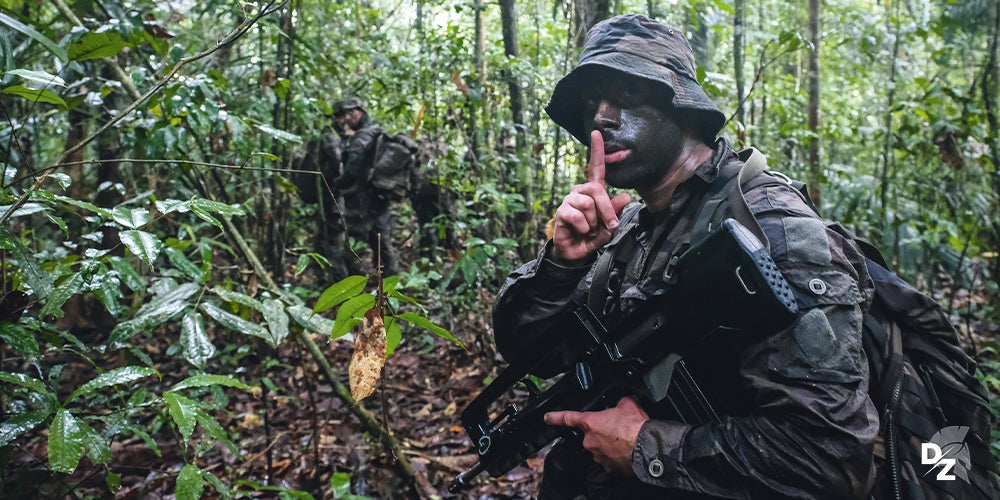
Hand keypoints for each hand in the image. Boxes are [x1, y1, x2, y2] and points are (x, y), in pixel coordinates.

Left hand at [545, 396, 648, 475]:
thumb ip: (619, 402)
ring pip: (602, 448)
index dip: (556, 417)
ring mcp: (599, 456)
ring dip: (611, 445)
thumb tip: (622, 403)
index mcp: (591, 423)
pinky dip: (618, 456)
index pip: (569, 418)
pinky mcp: (609, 468)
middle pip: (593, 435)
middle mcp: (591, 441)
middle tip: (618, 429)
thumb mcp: (627, 404)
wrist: (648, 447)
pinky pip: (611, 460)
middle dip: (603, 432)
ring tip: (626, 440)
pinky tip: (629, 451)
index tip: (548, 418)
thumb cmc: (636, 427)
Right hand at [551, 130, 631, 260]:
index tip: (596, 133)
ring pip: (588, 204)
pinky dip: (584, 227)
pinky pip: (578, 216)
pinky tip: (580, 231)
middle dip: (607, 210)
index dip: (596, 151)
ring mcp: (570, 200)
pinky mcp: (562, 212)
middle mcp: (580, 192)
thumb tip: (626, 196)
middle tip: (609, 225)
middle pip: (597, 190)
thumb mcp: (609, 225)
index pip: (595, 168)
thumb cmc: (592, 236)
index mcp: (593, 191)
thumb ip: (616, 211)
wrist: (576, 252)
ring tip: (589, 229)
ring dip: (594, 222)